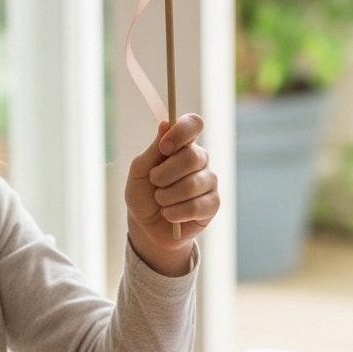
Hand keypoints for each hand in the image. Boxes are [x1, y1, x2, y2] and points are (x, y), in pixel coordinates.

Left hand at [125, 114, 219, 276]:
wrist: (146, 226)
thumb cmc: (143, 194)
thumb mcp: (139, 171)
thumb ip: (153, 149)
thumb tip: (165, 124)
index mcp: (183, 145)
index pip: (194, 124)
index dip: (181, 132)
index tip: (164, 147)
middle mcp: (200, 160)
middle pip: (192, 157)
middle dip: (164, 174)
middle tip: (154, 183)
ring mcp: (209, 182)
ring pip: (192, 185)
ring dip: (166, 196)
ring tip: (160, 201)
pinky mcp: (213, 204)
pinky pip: (196, 206)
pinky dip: (175, 213)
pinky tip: (169, 214)